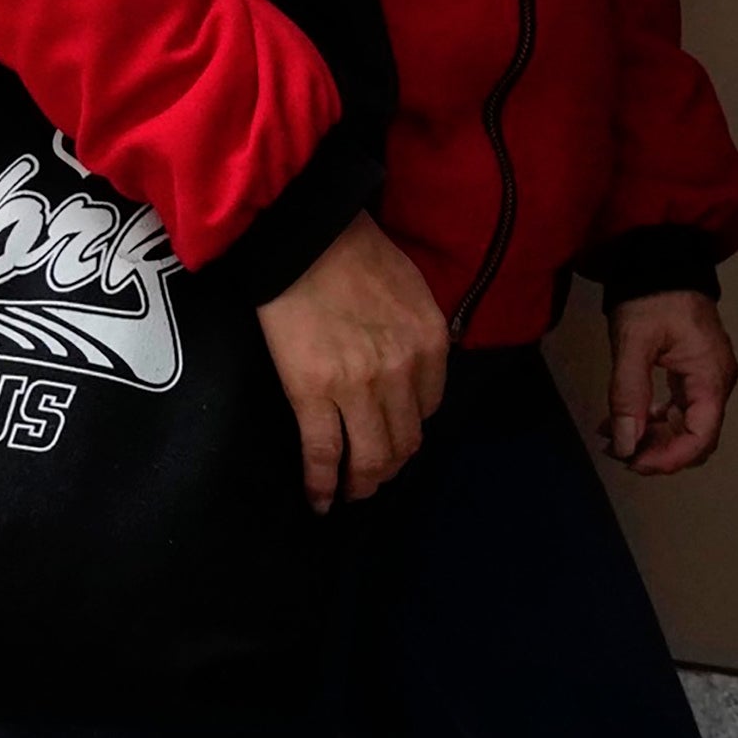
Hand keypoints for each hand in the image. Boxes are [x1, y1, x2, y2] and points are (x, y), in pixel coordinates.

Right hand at [257, 213, 451, 508]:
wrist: (306, 236)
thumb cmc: (356, 253)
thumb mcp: (413, 290)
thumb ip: (418, 335)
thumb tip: (410, 371)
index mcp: (430, 345)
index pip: (428, 408)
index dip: (409, 426)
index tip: (392, 431)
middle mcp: (403, 372)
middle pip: (405, 442)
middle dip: (390, 466)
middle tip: (373, 475)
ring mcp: (359, 387)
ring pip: (371, 457)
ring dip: (363, 483)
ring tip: (351, 491)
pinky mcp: (313, 393)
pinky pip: (324, 454)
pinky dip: (323, 485)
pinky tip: (320, 501)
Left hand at [604, 287, 737, 475]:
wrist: (662, 261)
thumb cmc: (650, 299)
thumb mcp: (633, 343)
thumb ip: (629, 395)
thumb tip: (625, 446)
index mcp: (711, 377)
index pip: (702, 437)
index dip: (669, 458)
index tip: (632, 461)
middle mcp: (716, 384)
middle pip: (695, 438)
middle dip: (657, 451)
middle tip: (615, 450)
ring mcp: (707, 379)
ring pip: (685, 427)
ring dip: (651, 438)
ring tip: (611, 437)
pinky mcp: (693, 374)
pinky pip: (678, 410)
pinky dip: (652, 421)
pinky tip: (621, 421)